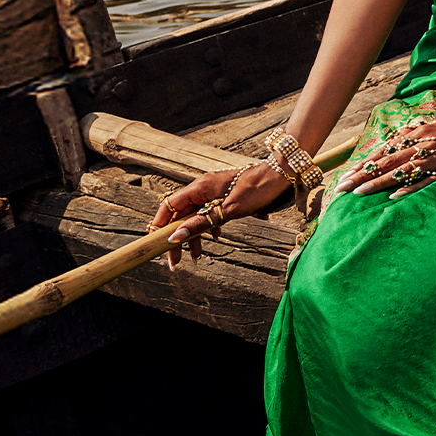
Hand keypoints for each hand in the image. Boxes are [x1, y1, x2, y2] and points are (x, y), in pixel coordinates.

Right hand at [151, 162, 291, 264]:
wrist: (279, 174)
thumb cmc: (256, 190)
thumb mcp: (227, 211)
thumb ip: (201, 223)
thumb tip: (175, 237)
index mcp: (199, 188)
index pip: (168, 206)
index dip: (159, 225)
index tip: (156, 244)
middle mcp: (202, 187)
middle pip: (180, 214)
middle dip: (177, 237)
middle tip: (175, 261)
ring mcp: (212, 190)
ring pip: (194, 215)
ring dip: (193, 235)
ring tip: (197, 255)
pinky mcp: (222, 195)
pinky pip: (207, 212)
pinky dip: (207, 226)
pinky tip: (215, 236)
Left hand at [342, 120, 435, 198]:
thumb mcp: (430, 127)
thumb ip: (409, 135)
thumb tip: (387, 144)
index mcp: (416, 133)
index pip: (384, 151)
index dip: (364, 163)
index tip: (346, 175)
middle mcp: (422, 145)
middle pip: (387, 162)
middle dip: (363, 175)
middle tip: (343, 187)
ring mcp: (433, 159)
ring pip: (401, 172)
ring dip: (379, 183)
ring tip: (360, 193)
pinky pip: (425, 182)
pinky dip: (409, 188)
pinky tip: (394, 196)